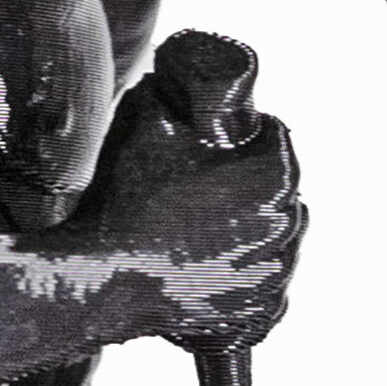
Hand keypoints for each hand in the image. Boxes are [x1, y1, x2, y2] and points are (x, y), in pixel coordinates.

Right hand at [69, 58, 305, 347]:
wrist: (99, 278)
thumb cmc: (125, 200)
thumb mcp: (147, 119)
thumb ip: (177, 90)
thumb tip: (182, 73)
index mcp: (275, 174)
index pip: (275, 136)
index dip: (240, 134)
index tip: (210, 143)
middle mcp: (288, 225)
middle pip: (277, 187)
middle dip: (246, 181)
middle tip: (197, 184)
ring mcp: (275, 275)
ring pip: (271, 234)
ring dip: (246, 226)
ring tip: (195, 225)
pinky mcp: (258, 312)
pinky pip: (259, 280)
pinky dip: (239, 271)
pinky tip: (202, 261)